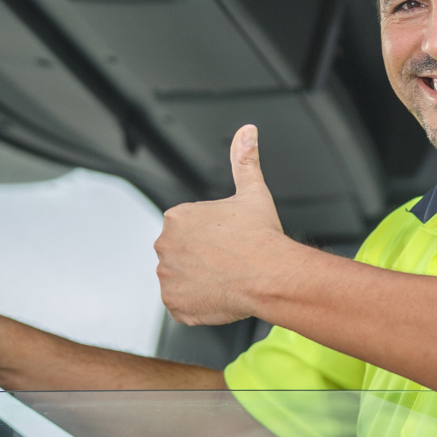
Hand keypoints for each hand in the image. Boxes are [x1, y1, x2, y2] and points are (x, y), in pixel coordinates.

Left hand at [155, 125, 295, 325]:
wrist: (272, 276)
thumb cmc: (262, 238)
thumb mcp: (253, 191)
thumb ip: (244, 160)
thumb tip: (247, 133)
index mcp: (177, 217)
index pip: (188, 230)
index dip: (211, 238)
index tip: (228, 242)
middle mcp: (165, 244)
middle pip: (181, 254)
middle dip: (201, 259)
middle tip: (228, 261)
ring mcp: (167, 276)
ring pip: (181, 279)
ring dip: (198, 281)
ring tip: (225, 278)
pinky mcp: (174, 303)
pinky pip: (181, 304)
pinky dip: (196, 303)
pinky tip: (218, 294)